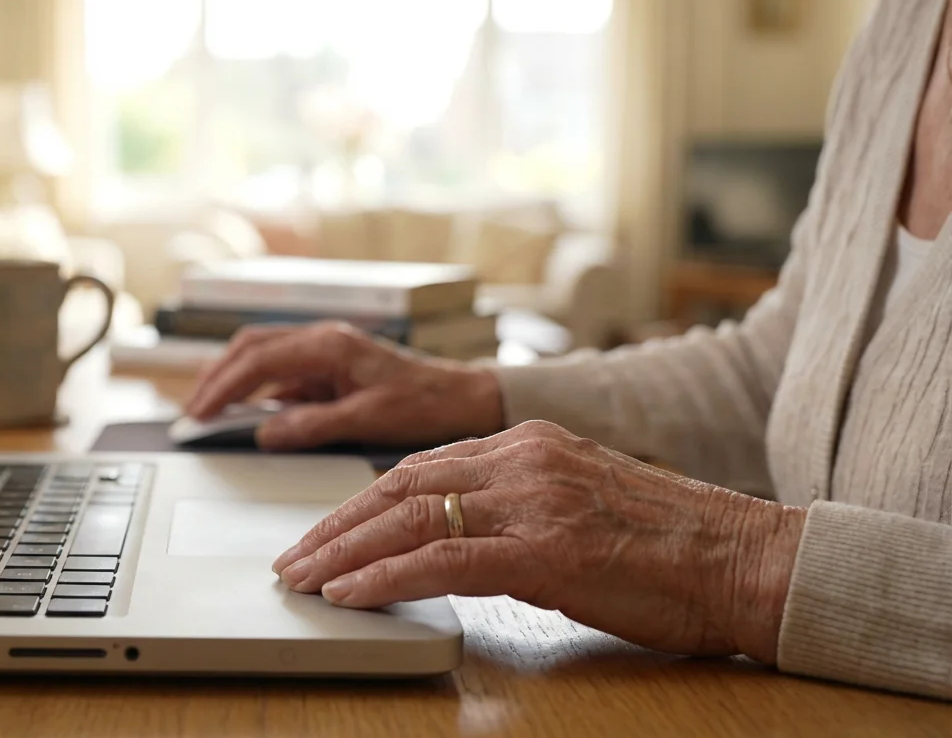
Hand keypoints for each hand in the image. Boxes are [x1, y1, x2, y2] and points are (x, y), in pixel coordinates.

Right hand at [186, 323, 503, 450]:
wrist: (466, 397)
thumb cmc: (427, 404)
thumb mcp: (368, 420)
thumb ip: (314, 424)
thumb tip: (265, 432)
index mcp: (329, 344)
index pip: (257, 359)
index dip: (222, 387)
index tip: (199, 414)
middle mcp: (323, 340)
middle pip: (250, 347)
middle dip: (216, 377)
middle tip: (192, 412)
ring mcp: (326, 352)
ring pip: (263, 357)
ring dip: (232, 380)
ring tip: (207, 411)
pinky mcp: (331, 369)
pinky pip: (283, 375)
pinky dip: (257, 391)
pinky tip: (247, 415)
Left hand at [273, 420, 806, 662]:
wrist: (747, 559)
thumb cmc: (671, 543)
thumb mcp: (580, 502)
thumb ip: (516, 503)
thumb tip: (456, 530)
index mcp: (528, 444)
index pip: (419, 467)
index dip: (361, 503)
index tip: (325, 531)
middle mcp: (521, 459)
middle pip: (397, 486)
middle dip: (335, 526)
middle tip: (292, 558)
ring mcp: (532, 501)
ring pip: (408, 518)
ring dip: (343, 552)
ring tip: (301, 579)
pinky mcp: (545, 549)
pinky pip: (441, 559)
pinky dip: (385, 577)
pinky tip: (348, 595)